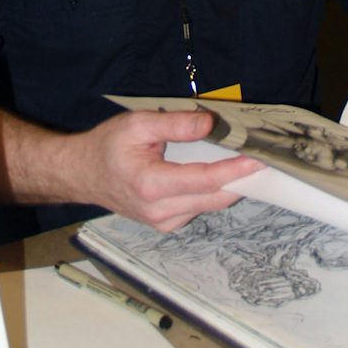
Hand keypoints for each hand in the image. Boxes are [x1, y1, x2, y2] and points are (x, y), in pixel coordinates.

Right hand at [68, 109, 262, 231]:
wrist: (83, 173)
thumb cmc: (108, 146)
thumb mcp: (138, 124)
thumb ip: (175, 124)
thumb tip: (210, 124)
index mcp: (152, 185)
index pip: (205, 181)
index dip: (235, 170)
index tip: (258, 159)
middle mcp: (160, 211)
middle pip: (215, 198)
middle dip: (241, 179)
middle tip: (264, 158)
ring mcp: (164, 222)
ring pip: (210, 205)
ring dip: (229, 185)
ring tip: (245, 160)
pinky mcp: (166, 223)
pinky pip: (199, 207)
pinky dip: (214, 191)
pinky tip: (220, 172)